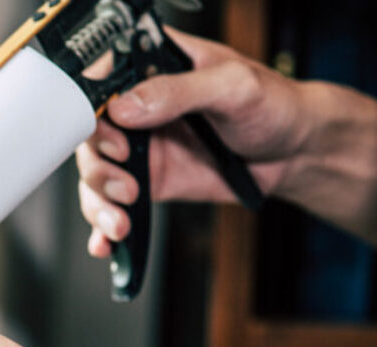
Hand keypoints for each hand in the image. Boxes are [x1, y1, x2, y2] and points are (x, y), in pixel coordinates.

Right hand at [77, 28, 312, 257]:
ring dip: (99, 202)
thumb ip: (179, 91)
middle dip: (99, 167)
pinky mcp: (146, 181)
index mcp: (152, 68)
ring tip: (122, 220)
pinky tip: (106, 240)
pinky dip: (103, 225)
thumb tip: (125, 108)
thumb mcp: (233, 87)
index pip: (101, 83)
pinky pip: (111, 203)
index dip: (95, 113)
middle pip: (88, 136)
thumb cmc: (273, 105)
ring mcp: (139, 147)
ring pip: (94, 175)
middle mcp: (136, 108)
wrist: (295, 152)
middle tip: (126, 185)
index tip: (117, 138)